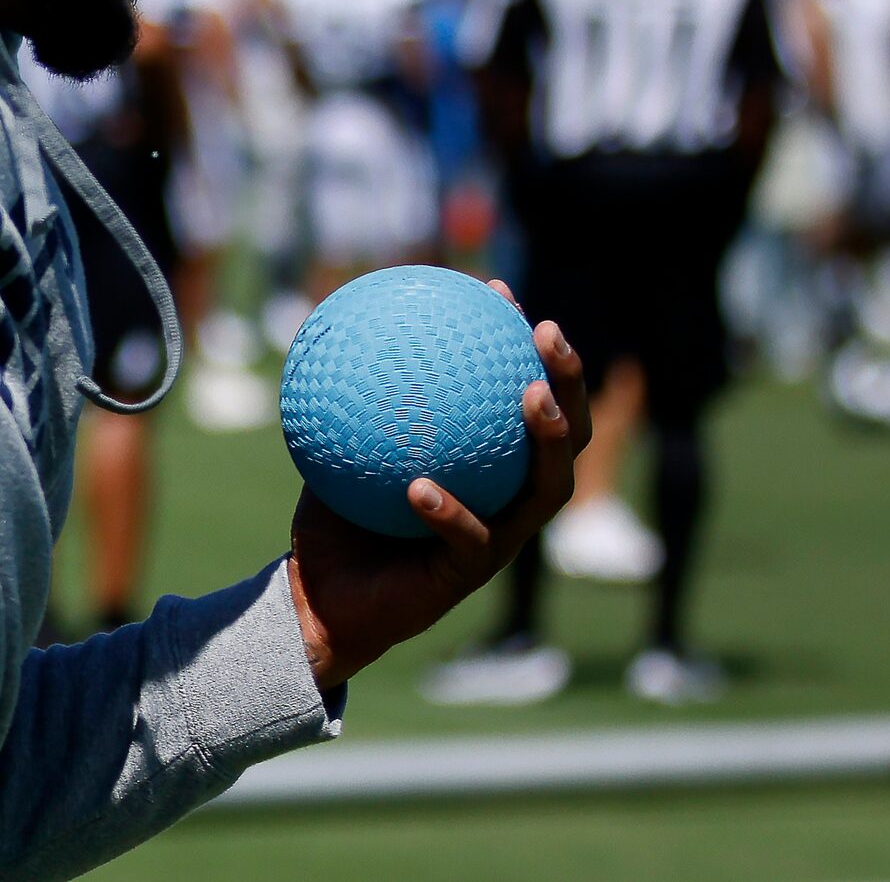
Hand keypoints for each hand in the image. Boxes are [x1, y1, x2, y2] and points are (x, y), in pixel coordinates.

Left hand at [285, 280, 590, 689]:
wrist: (319, 596)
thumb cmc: (336, 518)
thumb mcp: (338, 444)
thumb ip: (348, 398)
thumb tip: (331, 323)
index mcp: (487, 466)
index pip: (524, 396)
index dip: (520, 345)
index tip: (499, 293)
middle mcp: (506, 500)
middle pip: (567, 437)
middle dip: (570, 381)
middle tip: (546, 332)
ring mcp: (496, 541)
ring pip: (547, 490)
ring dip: (549, 440)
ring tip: (531, 396)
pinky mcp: (466, 577)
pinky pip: (467, 540)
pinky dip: (448, 511)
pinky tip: (420, 486)